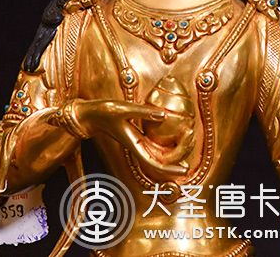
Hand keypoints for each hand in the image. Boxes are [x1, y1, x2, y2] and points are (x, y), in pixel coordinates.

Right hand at [70, 99, 187, 176]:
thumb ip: (144, 112)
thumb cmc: (104, 111)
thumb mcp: (124, 108)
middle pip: (157, 164)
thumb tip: (165, 116)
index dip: (170, 169)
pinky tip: (173, 142)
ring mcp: (137, 143)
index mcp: (134, 145)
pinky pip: (152, 147)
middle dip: (173, 166)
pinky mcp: (136, 137)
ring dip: (170, 157)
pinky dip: (163, 148)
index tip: (184, 170)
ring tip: (186, 149)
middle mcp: (137, 147)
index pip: (154, 164)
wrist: (90, 115)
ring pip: (155, 157)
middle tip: (188, 162)